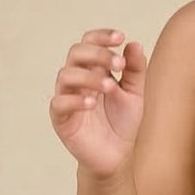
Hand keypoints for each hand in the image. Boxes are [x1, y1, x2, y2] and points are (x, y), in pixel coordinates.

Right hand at [48, 27, 146, 176]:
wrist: (119, 157)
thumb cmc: (124, 123)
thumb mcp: (135, 94)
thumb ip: (135, 70)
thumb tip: (134, 44)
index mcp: (93, 70)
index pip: (89, 43)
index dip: (102, 37)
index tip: (121, 37)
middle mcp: (77, 80)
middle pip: (75, 53)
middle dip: (97, 53)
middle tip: (118, 64)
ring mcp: (67, 98)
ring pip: (65, 75)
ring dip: (88, 76)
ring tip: (109, 86)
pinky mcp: (61, 120)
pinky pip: (59, 104)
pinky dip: (74, 100)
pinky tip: (92, 102)